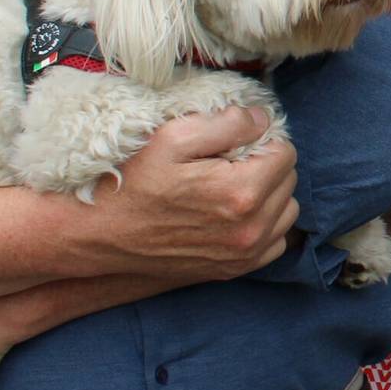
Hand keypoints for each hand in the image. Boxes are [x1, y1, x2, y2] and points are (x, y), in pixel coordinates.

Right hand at [87, 105, 301, 279]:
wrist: (101, 234)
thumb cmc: (134, 181)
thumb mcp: (173, 136)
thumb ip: (228, 123)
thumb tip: (262, 119)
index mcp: (241, 193)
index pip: (285, 151)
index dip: (261, 139)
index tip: (234, 142)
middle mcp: (251, 229)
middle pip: (288, 180)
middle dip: (266, 164)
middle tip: (228, 161)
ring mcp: (244, 255)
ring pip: (286, 210)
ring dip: (270, 194)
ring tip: (231, 185)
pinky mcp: (234, 270)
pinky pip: (275, 241)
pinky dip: (264, 224)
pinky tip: (234, 213)